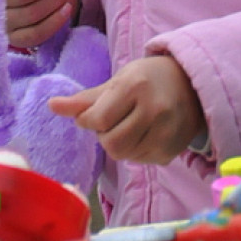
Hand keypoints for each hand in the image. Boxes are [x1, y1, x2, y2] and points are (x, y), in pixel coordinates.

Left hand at [48, 56, 204, 163]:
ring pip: (124, 156)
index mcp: (135, 86)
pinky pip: (139, 161)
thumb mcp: (117, 81)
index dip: (89, 120)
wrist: (190, 84)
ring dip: (118, 144)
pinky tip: (143, 133)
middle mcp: (154, 110)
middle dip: (104, 134)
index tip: (93, 113)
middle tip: (113, 120)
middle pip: (111, 143)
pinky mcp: (171, 151)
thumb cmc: (147, 79)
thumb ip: (84, 99)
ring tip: (129, 125)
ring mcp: (165, 133)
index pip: (99, 119)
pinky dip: (134, 151)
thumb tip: (50, 106)